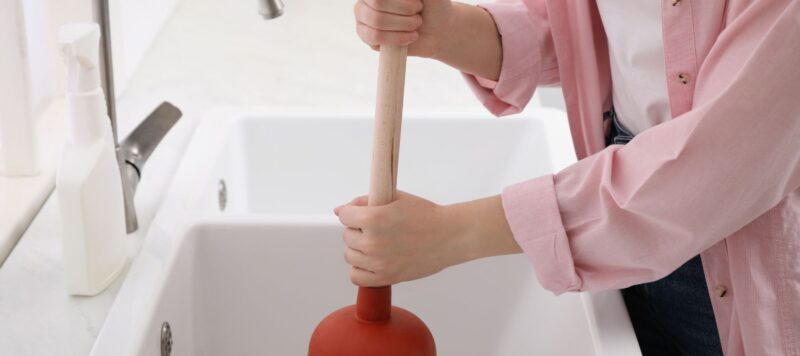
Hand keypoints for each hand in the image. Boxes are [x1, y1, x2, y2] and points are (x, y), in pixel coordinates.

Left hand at [334, 191, 520, 286]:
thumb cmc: (426, 215)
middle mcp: (372, 242)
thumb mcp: (395, 198)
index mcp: (373, 218)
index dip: (353, 213)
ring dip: (359, 249)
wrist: (450, 236)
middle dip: (358, 230)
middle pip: (347, 235)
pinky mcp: (385, 278)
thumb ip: (364, 201)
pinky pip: (356, 277)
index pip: (344, 215)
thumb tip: (339, 210)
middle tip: (378, 229)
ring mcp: (378, 263)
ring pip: (349, 255)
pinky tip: (372, 260)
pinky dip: (360, 269)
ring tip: (378, 244)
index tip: (363, 214)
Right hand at [353, 0, 453, 57]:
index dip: (401, 2)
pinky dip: (397, 38)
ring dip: (403, 26)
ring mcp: (364, 18)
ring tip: (415, 26)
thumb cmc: (433, 6)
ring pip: (376, 23)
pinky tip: (410, 37)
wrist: (439, 30)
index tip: (418, 3)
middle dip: (405, 13)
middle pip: (377, 5)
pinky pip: (374, 38)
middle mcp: (367, 0)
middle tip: (417, 15)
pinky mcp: (367, 37)